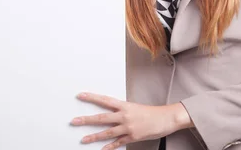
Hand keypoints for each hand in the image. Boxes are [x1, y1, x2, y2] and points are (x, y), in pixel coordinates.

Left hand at [70, 92, 191, 148]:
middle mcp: (124, 116)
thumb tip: (110, 112)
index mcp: (124, 106)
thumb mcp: (134, 107)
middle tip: (74, 121)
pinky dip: (109, 147)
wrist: (166, 118)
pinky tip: (101, 149)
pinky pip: (118, 143)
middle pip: (102, 118)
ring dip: (94, 136)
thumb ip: (122, 110)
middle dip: (87, 120)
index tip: (81, 96)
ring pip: (107, 133)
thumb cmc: (151, 112)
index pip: (105, 100)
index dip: (92, 98)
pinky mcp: (133, 137)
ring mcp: (128, 127)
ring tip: (83, 139)